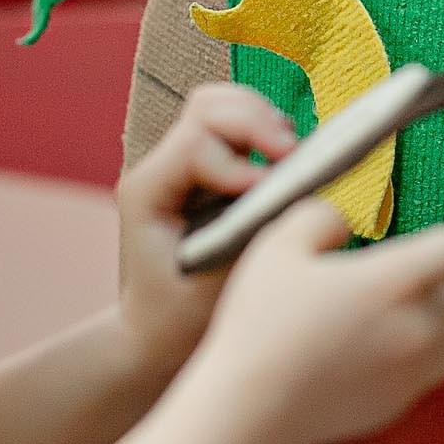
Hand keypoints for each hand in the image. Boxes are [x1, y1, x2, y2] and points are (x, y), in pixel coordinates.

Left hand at [117, 84, 297, 372]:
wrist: (154, 339)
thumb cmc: (181, 322)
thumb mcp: (215, 286)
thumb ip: (251, 237)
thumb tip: (296, 197)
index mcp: (147, 193)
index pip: (196, 144)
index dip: (240, 161)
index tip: (271, 189)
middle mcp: (157, 169)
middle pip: (207, 106)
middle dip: (255, 123)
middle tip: (293, 155)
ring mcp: (177, 165)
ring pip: (220, 104)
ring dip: (261, 120)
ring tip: (291, 152)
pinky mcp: (202, 169)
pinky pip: (232, 125)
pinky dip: (262, 130)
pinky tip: (284, 157)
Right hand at [193, 190, 443, 443]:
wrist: (247, 412)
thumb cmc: (260, 322)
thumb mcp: (279, 245)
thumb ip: (322, 216)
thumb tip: (344, 222)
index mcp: (399, 281)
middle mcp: (422, 328)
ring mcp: (415, 372)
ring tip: (424, 292)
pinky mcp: (399, 403)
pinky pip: (432, 366)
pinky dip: (427, 343)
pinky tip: (389, 334)